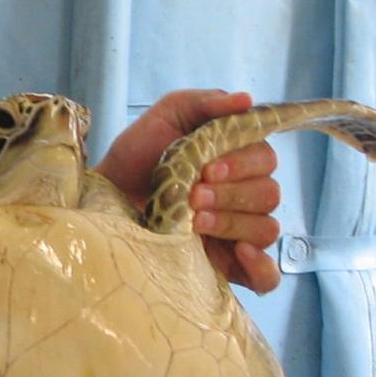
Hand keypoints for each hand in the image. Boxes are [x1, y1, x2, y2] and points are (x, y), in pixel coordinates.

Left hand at [95, 88, 283, 294]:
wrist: (106, 196)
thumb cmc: (138, 155)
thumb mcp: (167, 116)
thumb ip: (206, 104)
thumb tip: (246, 100)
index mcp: (238, 160)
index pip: (266, 160)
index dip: (242, 164)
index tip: (206, 168)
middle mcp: (245, 195)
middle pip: (269, 195)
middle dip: (231, 194)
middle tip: (193, 196)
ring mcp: (239, 232)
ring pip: (266, 228)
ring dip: (233, 223)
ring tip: (194, 221)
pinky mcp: (228, 266)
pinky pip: (266, 276)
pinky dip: (262, 267)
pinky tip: (240, 254)